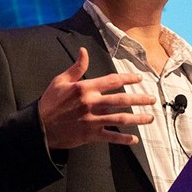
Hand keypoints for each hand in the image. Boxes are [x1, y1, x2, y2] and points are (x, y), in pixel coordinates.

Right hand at [39, 47, 155, 148]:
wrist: (39, 127)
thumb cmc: (49, 103)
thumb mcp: (60, 81)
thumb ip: (76, 67)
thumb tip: (84, 51)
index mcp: (85, 88)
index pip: (112, 81)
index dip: (128, 79)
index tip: (140, 79)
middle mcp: (91, 103)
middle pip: (121, 100)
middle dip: (140, 100)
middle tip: (152, 99)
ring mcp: (92, 120)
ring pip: (120, 119)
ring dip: (137, 119)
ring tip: (150, 118)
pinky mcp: (90, 135)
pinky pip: (110, 137)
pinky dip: (123, 139)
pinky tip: (134, 140)